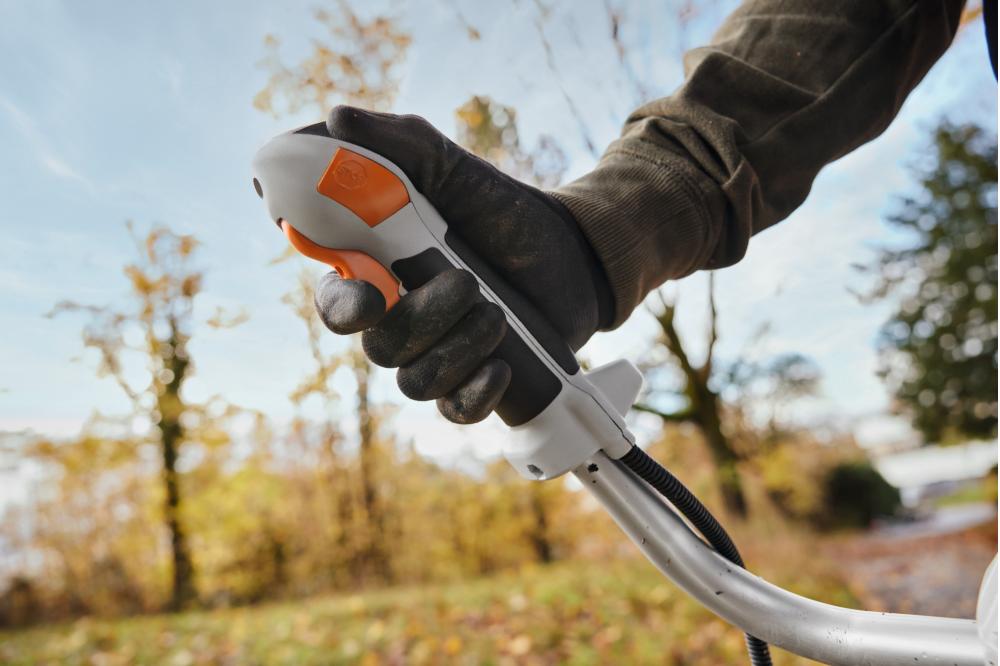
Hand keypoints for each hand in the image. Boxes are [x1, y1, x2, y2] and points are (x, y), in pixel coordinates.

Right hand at [314, 106, 611, 423]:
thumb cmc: (502, 209)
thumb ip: (396, 145)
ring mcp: (437, 356)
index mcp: (383, 275)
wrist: (573, 251)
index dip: (341, 307)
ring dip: (458, 347)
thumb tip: (335, 118)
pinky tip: (502, 367)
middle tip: (468, 283)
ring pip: (415, 381)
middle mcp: (401, 323)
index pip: (335, 304)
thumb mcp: (452, 168)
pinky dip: (475, 394)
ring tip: (498, 313)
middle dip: (422, 318)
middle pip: (378, 346)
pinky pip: (454, 412)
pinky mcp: (473, 384)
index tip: (368, 297)